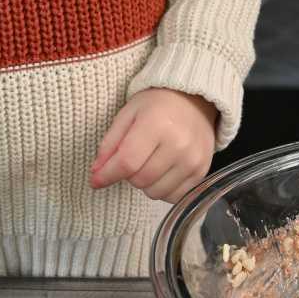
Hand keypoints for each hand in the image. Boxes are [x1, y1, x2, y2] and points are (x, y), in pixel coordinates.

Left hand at [90, 89, 217, 202]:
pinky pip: (173, 196)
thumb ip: (110, 144)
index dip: (107, 174)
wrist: (194, 100)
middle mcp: (179, 144)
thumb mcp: (127, 114)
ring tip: (149, 163)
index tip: (95, 180)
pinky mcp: (202, 172)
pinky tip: (164, 171)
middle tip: (132, 159)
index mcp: (156, 124)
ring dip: (145, 183)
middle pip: (140, 180)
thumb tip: (97, 173)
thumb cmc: (156, 105)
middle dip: (128, 175)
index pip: (127, 162)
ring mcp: (193, 160)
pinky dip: (163, 189)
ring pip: (155, 192)